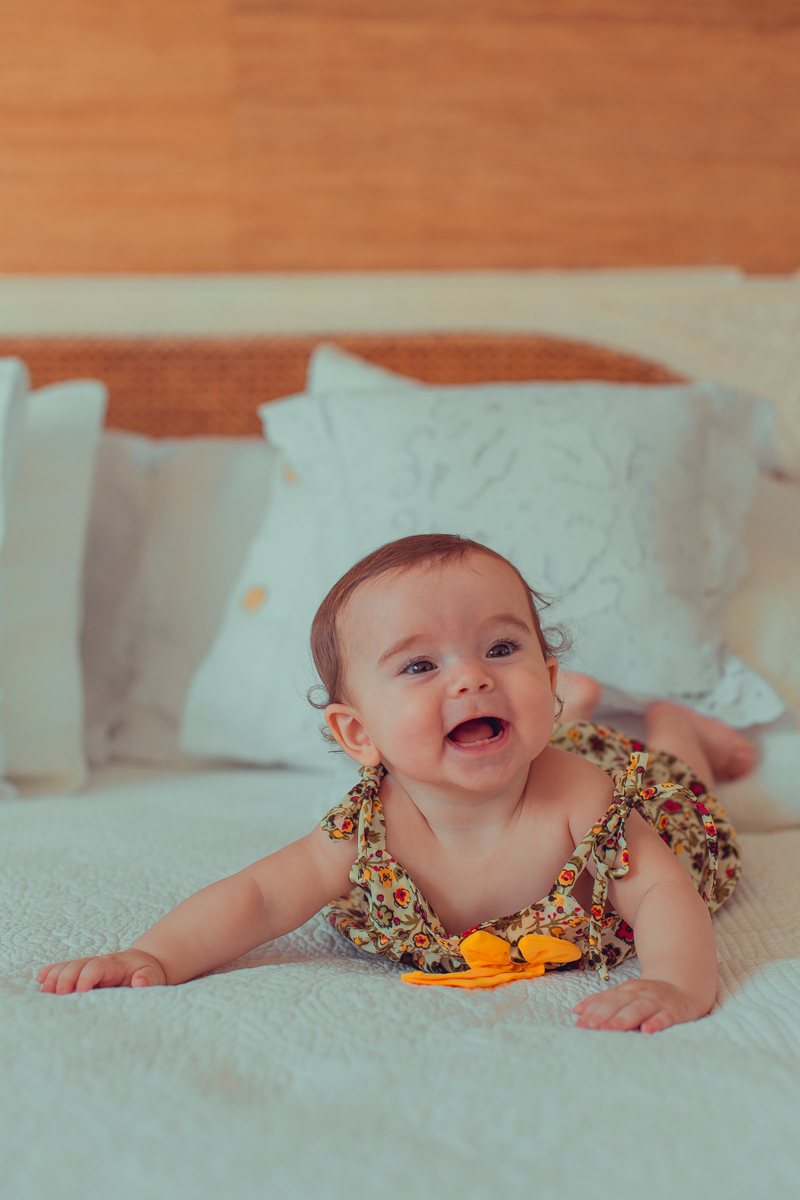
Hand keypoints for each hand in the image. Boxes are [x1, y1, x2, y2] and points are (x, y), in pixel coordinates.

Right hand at [37, 949, 166, 993]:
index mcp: (116, 964)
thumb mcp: (154, 976)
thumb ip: (148, 978)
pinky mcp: (82, 972)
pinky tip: (41, 979)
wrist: (143, 964)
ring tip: (45, 990)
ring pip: (69, 966)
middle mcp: (99, 962)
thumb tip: (140, 982)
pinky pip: (64, 968)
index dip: (88, 976)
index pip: (99, 966)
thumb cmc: (148, 973)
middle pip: (79, 965)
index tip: (81, 990)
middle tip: (58, 993)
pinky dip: (52, 972)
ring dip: (55, 976)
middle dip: (67, 977)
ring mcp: (88, 966)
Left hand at [572, 978, 701, 1032]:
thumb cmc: (648, 997)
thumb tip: (576, 1011)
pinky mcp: (675, 1012)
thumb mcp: (625, 995)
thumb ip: (602, 1002)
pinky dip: (656, 1023)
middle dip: (604, 1016)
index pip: (607, 1000)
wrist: (683, 988)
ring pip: (639, 1009)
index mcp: (627, 990)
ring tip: (611, 1029)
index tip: (579, 1024)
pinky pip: (665, 1017)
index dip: (592, 1011)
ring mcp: (657, 1001)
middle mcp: (640, 993)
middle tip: (591, 1028)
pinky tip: (648, 1030)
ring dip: (624, 1019)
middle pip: (620, 1003)